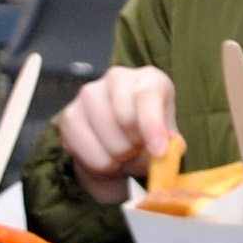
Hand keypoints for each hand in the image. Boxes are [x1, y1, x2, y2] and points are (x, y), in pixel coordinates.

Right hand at [56, 67, 179, 202]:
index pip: (146, 95)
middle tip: (138, 149)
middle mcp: (116, 78)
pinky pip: (88, 153)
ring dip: (119, 157)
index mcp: (149, 78)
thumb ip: (171, 142)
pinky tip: (106, 155)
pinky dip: (101, 164)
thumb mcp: (166, 137)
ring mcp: (88, 94)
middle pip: (125, 119)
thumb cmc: (148, 134)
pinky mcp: (69, 116)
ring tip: (123, 152)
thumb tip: (173, 145)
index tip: (159, 153)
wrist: (118, 140)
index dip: (152, 126)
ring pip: (108, 140)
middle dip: (136, 146)